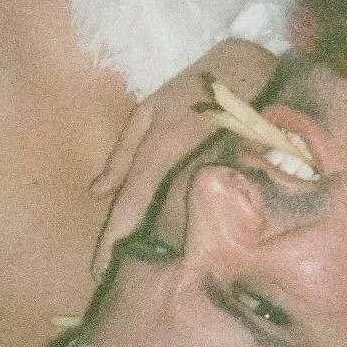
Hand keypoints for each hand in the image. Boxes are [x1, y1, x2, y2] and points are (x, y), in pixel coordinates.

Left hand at [90, 38, 276, 276]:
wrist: (249, 67)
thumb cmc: (192, 86)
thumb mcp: (149, 110)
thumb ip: (123, 152)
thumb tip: (97, 191)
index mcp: (158, 151)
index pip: (129, 205)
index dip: (111, 240)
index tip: (97, 272)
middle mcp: (183, 167)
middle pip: (154, 221)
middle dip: (135, 251)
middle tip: (117, 279)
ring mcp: (211, 174)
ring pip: (180, 221)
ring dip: (163, 245)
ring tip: (146, 271)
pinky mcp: (236, 176)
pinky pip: (206, 208)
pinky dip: (193, 226)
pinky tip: (187, 245)